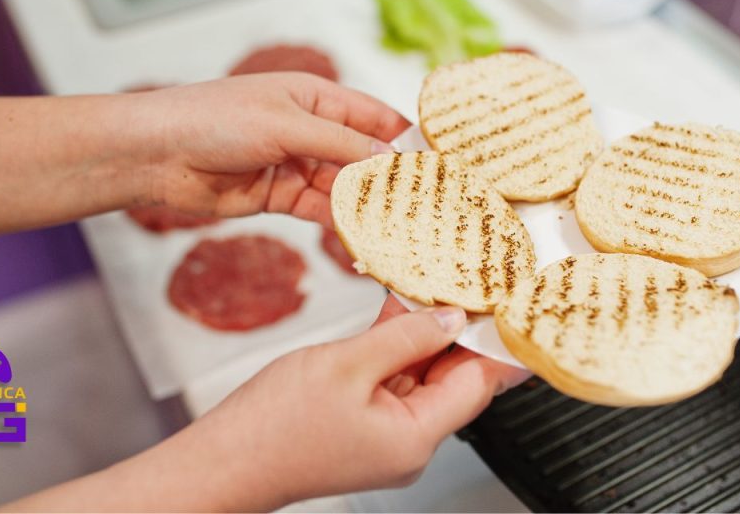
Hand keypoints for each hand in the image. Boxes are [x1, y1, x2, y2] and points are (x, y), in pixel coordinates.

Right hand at [0, 299, 528, 511]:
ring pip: (420, 374)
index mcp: (415, 437)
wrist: (222, 462)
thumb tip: (448, 316)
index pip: (479, 382)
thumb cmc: (271, 427)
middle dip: (460, 327)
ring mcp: (384, 435)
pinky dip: (395, 346)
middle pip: (452, 377)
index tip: (517, 305)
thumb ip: (403, 336)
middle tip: (473, 278)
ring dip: (424, 332)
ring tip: (435, 282)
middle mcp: (408, 442)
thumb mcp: (345, 364)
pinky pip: (391, 379)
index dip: (497, 339)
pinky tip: (396, 307)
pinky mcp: (361, 424)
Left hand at [137, 73, 409, 227]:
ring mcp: (295, 165)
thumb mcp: (286, 126)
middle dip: (391, 179)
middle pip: (363, 156)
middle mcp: (309, 130)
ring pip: (344, 187)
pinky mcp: (279, 197)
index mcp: (315, 97)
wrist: (157, 155)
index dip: (406, 139)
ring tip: (402, 227)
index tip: (438, 165)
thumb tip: (391, 159)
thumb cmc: (213, 120)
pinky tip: (364, 236)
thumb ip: (341, 146)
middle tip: (427, 205)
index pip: (374, 117)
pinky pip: (320, 210)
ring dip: (368, 206)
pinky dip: (340, 222)